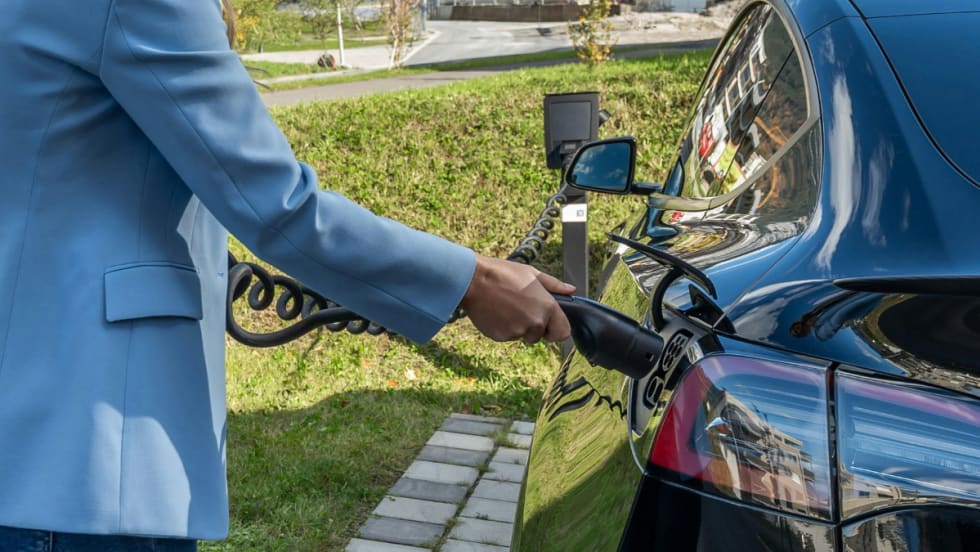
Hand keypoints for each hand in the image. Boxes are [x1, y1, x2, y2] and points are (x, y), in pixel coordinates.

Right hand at [459, 255, 574, 342]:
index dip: (555, 329)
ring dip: (517, 326)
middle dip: (532, 326)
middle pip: (539, 335)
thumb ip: (554, 285)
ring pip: (522, 335)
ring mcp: (518, 331)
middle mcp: (535, 322)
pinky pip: (506, 336)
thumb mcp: (532, 273)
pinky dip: (502, 328)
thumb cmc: (503, 273)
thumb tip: (572, 290)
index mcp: (547, 307)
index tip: (547, 323)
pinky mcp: (501, 337)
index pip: (563, 333)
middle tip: (518, 307)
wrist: (473, 281)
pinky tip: (495, 312)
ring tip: (505, 306)